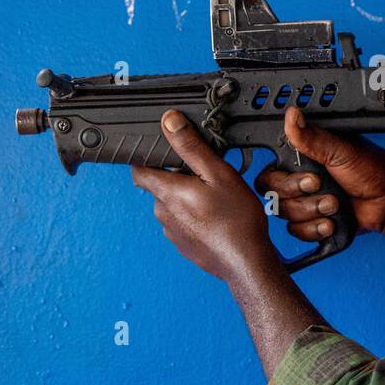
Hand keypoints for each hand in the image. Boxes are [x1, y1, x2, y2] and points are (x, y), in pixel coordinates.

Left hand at [131, 110, 279, 282]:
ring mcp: (171, 231)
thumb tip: (170, 122)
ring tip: (217, 199)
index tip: (168, 153)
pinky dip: (195, 217)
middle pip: (160, 185)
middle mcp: (163, 212)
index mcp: (167, 192)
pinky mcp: (182, 244)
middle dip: (178, 177)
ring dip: (188, 197)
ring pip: (172, 204)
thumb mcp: (218, 173)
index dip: (149, 157)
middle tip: (208, 176)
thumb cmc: (236, 220)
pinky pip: (182, 222)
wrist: (246, 262)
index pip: (138, 168)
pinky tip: (217, 217)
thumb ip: (191, 147)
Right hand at [256, 105, 384, 259]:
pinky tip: (331, 221)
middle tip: (324, 188)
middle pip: (275, 196)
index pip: (272, 172)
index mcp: (304, 159)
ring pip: (287, 215)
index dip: (285, 181)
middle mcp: (301, 180)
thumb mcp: (341, 151)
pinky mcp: (314, 222)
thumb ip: (312, 138)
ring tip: (335, 204)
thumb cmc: (373, 171)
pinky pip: (298, 232)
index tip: (310, 180)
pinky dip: (315, 228)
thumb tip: (292, 116)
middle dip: (303, 197)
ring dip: (312, 212)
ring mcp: (307, 202)